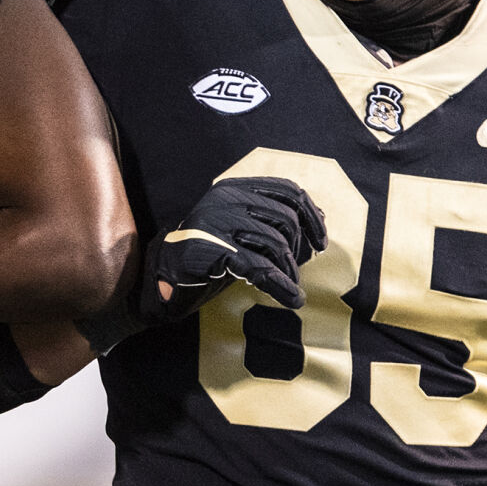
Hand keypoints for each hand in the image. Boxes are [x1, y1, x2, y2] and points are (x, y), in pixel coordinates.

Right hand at [140, 175, 325, 318]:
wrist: (165, 273)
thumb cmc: (210, 251)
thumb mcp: (242, 228)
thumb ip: (273, 219)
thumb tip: (319, 219)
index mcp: (235, 187)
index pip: (288, 190)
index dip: (311, 216)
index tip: (321, 243)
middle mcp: (226, 198)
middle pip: (286, 218)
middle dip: (299, 250)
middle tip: (297, 272)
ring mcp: (217, 222)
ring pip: (275, 243)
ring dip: (290, 272)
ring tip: (291, 288)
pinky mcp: (213, 250)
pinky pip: (259, 268)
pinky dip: (281, 286)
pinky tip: (292, 299)